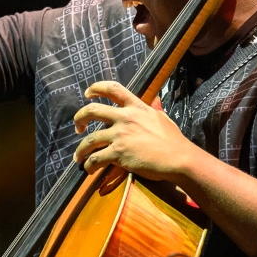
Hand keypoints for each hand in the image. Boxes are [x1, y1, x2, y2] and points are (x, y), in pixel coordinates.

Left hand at [72, 81, 196, 181]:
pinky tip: (88, 169)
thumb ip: (153, 109)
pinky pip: (96, 158)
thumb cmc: (173, 140)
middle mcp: (125, 118)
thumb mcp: (162, 118)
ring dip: (81, 149)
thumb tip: (155, 101)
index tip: (88, 93)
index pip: (113, 89)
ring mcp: (120, 135)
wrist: (178, 158)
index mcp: (136, 107)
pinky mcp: (119, 153)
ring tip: (78, 157)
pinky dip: (89, 165)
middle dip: (79, 118)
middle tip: (77, 127)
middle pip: (92, 111)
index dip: (96, 88)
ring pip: (90, 139)